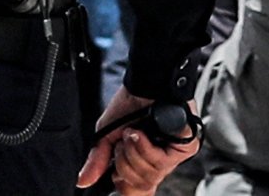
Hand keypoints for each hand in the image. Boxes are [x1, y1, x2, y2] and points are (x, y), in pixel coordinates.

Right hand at [76, 91, 199, 195]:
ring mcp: (173, 155)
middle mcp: (159, 161)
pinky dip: (145, 147)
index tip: (115, 177)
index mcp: (143, 161)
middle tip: (122, 142)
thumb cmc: (131, 103)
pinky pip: (161, 162)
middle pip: (140, 185)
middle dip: (123, 163)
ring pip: (150, 175)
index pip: (139, 190)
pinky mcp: (186, 147)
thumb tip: (83, 181)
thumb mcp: (107, 134)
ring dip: (133, 151)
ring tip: (132, 132)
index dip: (125, 187)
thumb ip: (98, 160)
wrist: (145, 82)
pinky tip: (142, 133)